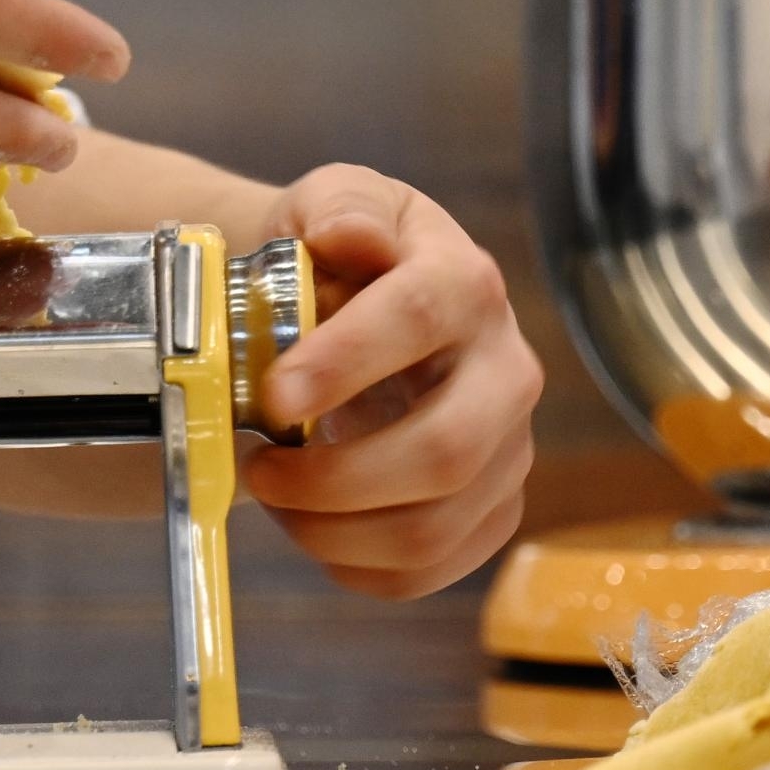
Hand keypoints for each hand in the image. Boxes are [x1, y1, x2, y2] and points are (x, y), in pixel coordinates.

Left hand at [245, 166, 540, 598]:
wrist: (362, 301)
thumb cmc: (341, 256)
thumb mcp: (332, 201)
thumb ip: (337, 206)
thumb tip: (346, 234)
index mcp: (464, 282)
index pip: (419, 320)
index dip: (344, 363)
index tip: (274, 396)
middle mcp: (506, 369)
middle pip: (444, 450)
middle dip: (335, 478)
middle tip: (260, 467)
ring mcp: (509, 447)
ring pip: (435, 524)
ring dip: (333, 530)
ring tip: (275, 495)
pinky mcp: (494, 508)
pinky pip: (433, 568)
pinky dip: (357, 566)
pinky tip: (313, 529)